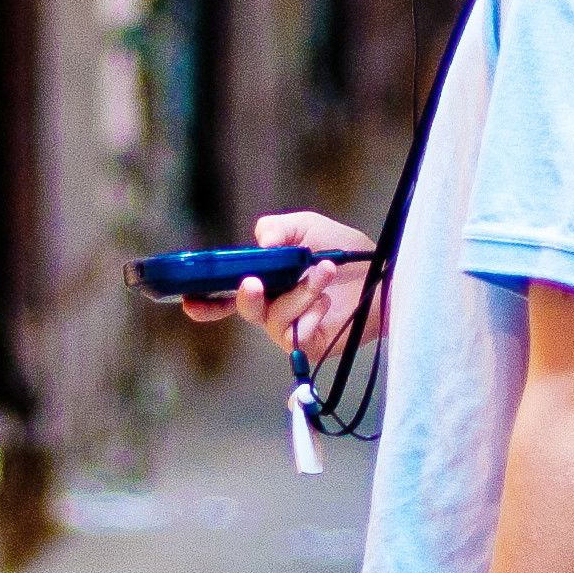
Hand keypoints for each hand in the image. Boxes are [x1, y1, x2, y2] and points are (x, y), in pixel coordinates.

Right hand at [180, 212, 375, 361]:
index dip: (205, 301)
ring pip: (275, 318)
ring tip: (326, 271)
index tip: (189, 301)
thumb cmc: (345, 252)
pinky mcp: (310, 345)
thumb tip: (260, 243)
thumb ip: (278, 227)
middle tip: (254, 282)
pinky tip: (327, 302)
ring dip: (300, 292)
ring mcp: (291, 329)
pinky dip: (311, 314)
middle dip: (247, 296)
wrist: (384, 275)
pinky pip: (297, 334)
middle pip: (246, 309)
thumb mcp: (307, 227)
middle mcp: (273, 307)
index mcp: (266, 281)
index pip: (226, 295)